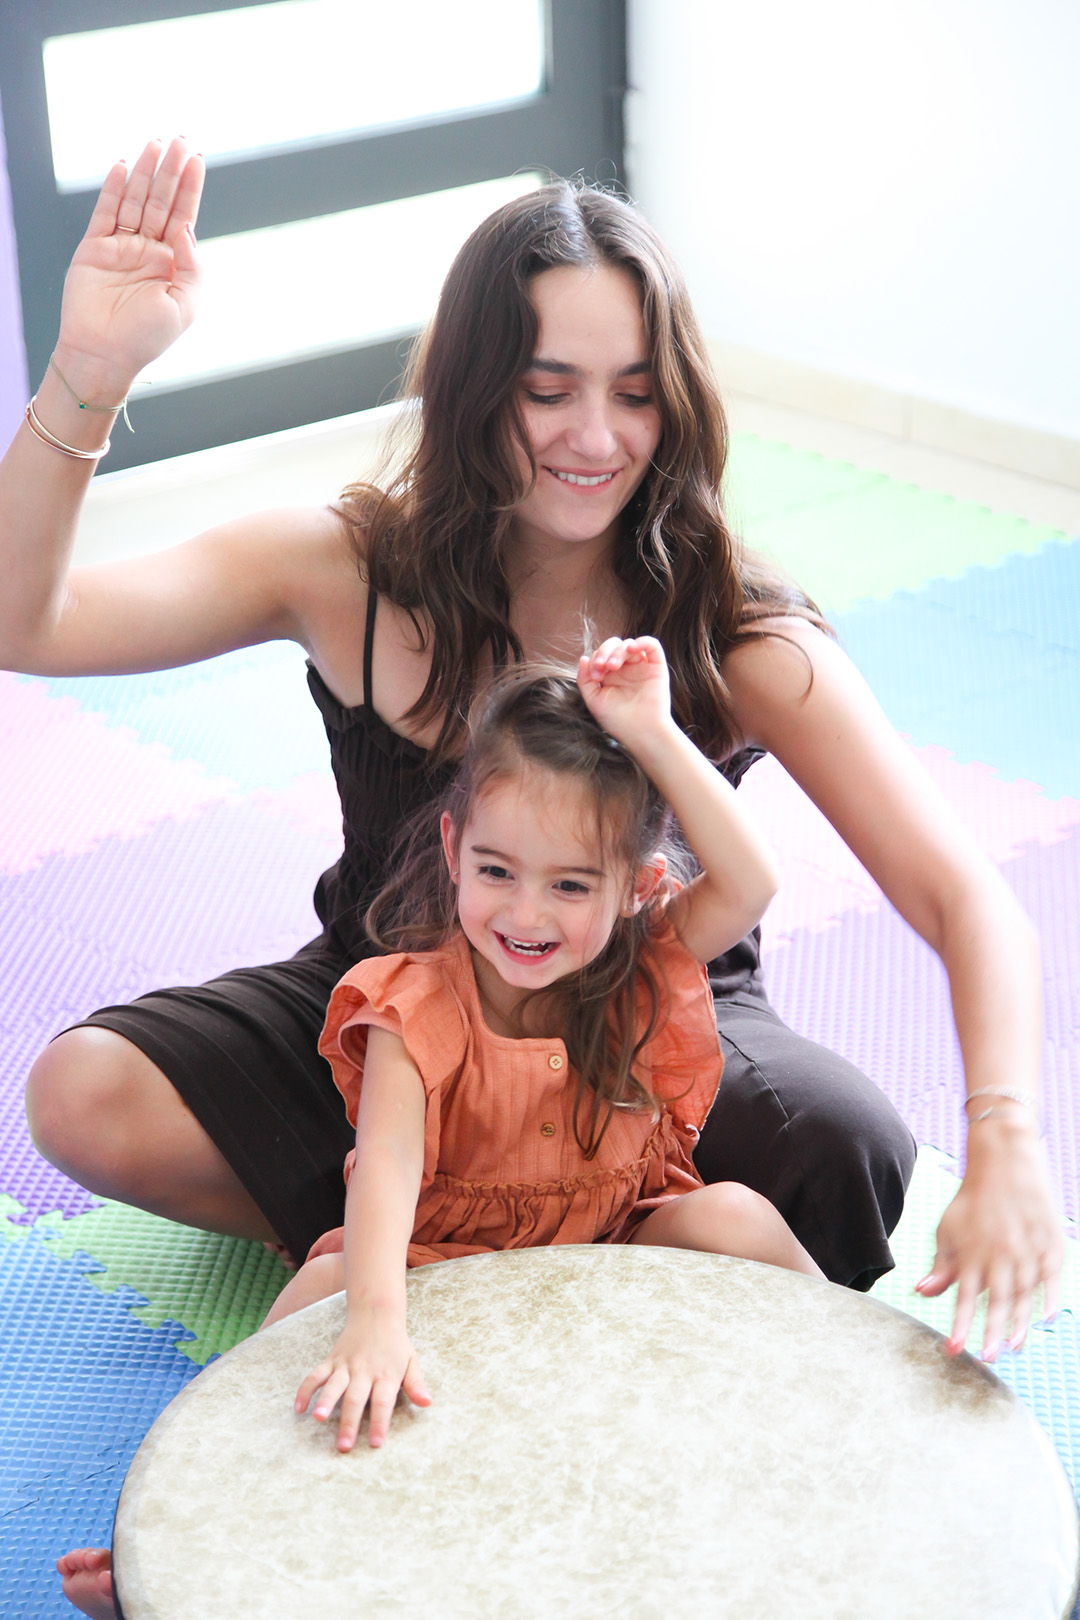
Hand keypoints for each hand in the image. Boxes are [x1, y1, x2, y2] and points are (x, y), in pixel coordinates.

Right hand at [55, 138, 204, 388]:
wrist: (104, 355)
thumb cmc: (147, 338)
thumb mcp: (185, 305)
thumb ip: (192, 266)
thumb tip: (187, 228)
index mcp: (173, 264)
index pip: (184, 216)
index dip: (190, 187)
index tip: (196, 158)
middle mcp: (148, 251)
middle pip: (161, 201)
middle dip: (171, 170)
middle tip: (179, 139)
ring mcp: (121, 247)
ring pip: (136, 200)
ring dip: (145, 171)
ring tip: (155, 143)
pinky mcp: (94, 248)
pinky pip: (106, 212)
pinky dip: (114, 188)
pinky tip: (123, 165)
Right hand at [295, 1308, 430, 1449]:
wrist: (376, 1313)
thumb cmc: (395, 1344)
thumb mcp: (411, 1361)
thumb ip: (415, 1384)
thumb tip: (427, 1403)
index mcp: (386, 1374)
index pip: (383, 1402)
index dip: (380, 1423)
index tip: (376, 1444)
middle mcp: (364, 1370)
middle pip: (356, 1398)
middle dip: (349, 1422)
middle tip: (343, 1446)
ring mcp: (345, 1364)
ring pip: (334, 1384)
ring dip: (325, 1401)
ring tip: (317, 1418)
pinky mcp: (331, 1359)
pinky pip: (316, 1374)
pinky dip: (305, 1389)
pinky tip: (298, 1408)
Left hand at [577, 636, 673, 749]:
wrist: (641, 732)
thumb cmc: (618, 721)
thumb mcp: (594, 700)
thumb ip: (585, 680)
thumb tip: (583, 658)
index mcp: (610, 676)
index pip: (600, 656)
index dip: (595, 660)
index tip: (595, 677)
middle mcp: (626, 670)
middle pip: (613, 646)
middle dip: (604, 652)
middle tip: (601, 667)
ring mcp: (641, 667)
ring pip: (628, 644)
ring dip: (618, 651)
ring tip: (613, 666)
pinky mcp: (656, 667)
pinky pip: (652, 645)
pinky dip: (642, 641)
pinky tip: (632, 649)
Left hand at [916, 1116, 1061, 1358]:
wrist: (1005, 1161)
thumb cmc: (972, 1200)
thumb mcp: (948, 1228)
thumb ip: (940, 1265)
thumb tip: (921, 1292)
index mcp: (972, 1252)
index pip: (963, 1297)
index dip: (959, 1326)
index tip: (953, 1350)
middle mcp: (1000, 1253)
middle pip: (996, 1302)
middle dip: (991, 1333)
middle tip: (987, 1358)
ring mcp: (1027, 1249)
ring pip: (1025, 1294)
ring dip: (1019, 1323)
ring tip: (1014, 1347)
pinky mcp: (1050, 1242)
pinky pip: (1052, 1277)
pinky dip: (1050, 1298)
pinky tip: (1046, 1319)